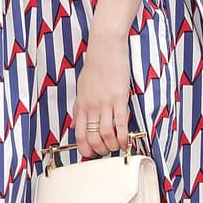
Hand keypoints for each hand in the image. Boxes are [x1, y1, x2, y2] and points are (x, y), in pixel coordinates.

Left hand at [73, 34, 130, 157]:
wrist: (105, 48)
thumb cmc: (95, 65)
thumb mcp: (82, 88)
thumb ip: (79, 108)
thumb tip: (76, 124)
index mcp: (81, 104)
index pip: (79, 134)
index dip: (84, 149)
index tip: (90, 154)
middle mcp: (91, 106)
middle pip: (92, 138)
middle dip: (99, 151)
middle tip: (106, 152)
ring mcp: (105, 103)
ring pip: (105, 134)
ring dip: (111, 146)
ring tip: (116, 147)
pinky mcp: (119, 99)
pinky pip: (120, 124)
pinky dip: (123, 136)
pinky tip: (126, 141)